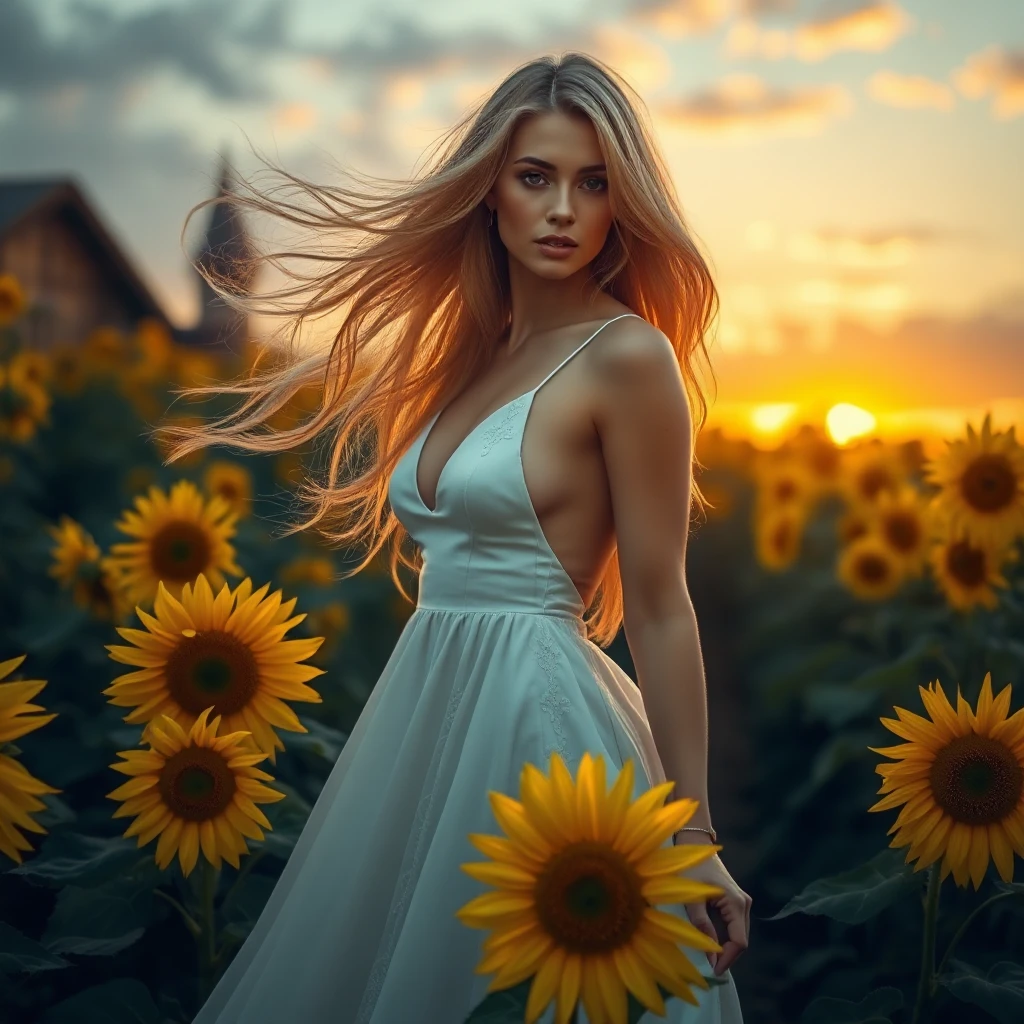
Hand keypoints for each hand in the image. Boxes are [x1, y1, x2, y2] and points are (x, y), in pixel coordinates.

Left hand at [675, 837, 750, 977]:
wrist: (695, 844)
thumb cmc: (691, 868)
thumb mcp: (692, 897)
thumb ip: (701, 924)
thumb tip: (710, 952)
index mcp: (736, 903)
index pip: (739, 941)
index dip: (728, 958)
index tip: (713, 970)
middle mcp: (743, 903)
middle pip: (741, 939)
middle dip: (727, 955)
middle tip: (709, 968)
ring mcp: (741, 901)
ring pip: (738, 933)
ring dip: (725, 946)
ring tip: (708, 957)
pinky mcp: (734, 900)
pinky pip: (733, 924)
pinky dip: (724, 936)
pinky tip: (710, 941)